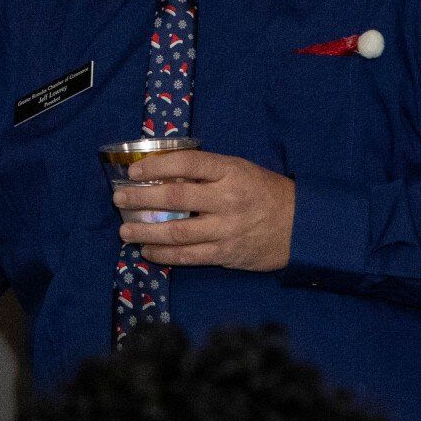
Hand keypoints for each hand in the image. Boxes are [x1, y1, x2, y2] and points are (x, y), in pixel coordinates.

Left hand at [114, 149, 294, 270]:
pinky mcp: (226, 254)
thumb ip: (206, 171)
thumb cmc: (264, 191)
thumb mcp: (239, 170)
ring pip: (177, 232)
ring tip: (125, 231)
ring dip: (146, 232)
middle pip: (175, 198)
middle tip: (119, 199)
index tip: (133, 171)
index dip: (156, 166)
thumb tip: (163, 172)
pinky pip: (189, 256)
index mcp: (230, 171)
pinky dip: (164, 255)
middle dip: (141, 199)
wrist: (301, 226)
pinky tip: (147, 252)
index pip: (187, 164)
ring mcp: (226, 229)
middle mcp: (227, 199)